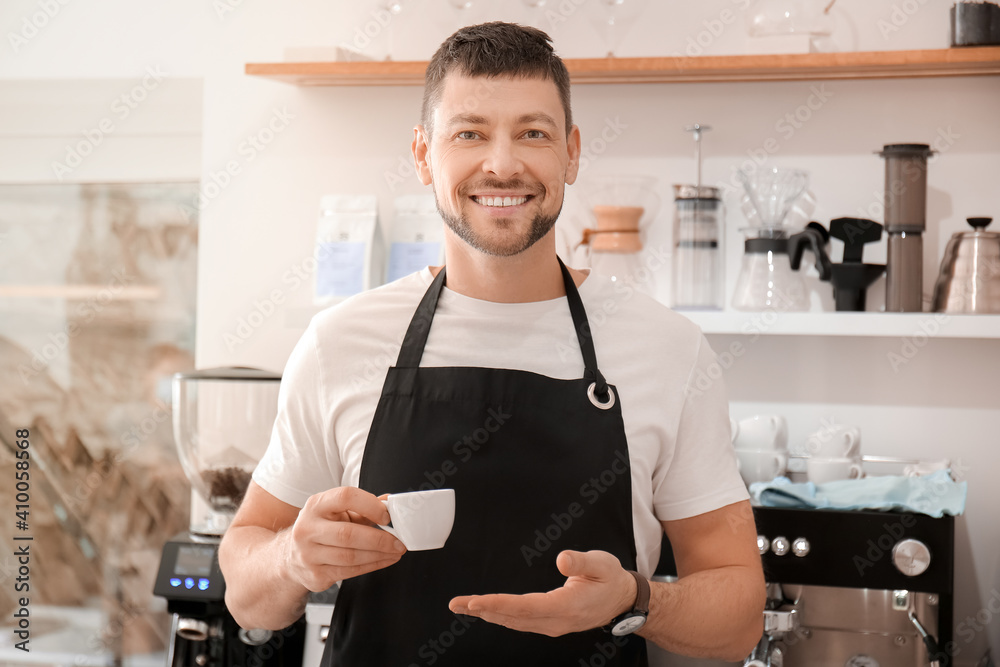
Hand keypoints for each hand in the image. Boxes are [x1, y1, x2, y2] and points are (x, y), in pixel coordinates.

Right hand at [281, 486, 405, 591]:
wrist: (290, 557)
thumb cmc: (321, 529)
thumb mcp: (336, 512)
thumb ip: (363, 507)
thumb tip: (390, 503)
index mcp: (316, 505)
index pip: (345, 497)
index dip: (370, 505)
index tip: (386, 516)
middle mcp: (307, 528)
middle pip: (348, 534)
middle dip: (379, 539)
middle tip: (399, 542)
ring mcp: (308, 554)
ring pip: (350, 557)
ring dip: (379, 555)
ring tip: (396, 551)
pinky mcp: (315, 575)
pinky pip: (349, 572)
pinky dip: (372, 566)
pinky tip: (384, 560)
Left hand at [448, 550, 636, 636]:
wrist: (622, 600)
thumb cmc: (610, 579)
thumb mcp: (602, 564)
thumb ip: (582, 562)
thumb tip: (562, 559)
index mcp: (568, 606)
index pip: (526, 607)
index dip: (499, 605)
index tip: (475, 601)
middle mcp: (557, 620)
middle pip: (514, 618)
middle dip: (484, 610)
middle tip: (457, 604)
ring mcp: (553, 624)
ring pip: (514, 622)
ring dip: (488, 614)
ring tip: (463, 607)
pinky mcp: (550, 622)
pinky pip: (520, 621)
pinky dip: (500, 616)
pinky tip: (487, 611)